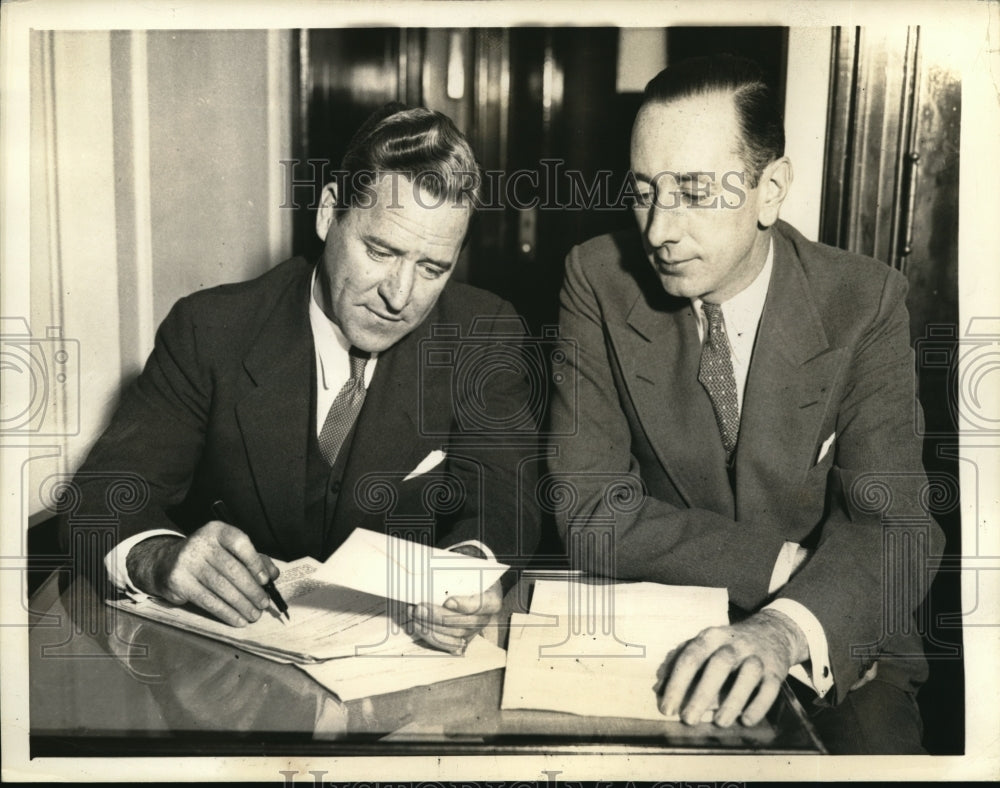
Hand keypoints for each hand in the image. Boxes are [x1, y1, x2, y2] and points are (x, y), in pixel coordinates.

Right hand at [125, 521, 278, 626]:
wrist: (166, 563)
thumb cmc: (208, 557)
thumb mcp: (229, 551)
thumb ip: (254, 559)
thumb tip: (274, 575)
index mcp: (216, 530)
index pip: (239, 542)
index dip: (254, 561)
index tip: (265, 580)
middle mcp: (200, 543)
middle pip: (232, 569)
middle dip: (252, 590)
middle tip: (263, 604)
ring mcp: (187, 562)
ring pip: (221, 587)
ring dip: (241, 604)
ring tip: (254, 614)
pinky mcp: (179, 582)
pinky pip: (208, 601)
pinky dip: (226, 613)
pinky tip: (237, 619)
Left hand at [408, 580, 501, 653]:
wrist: (471, 585)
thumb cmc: (467, 576)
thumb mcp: (466, 569)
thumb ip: (454, 573)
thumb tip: (431, 571)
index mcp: (491, 599)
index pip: (482, 605)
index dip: (465, 605)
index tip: (448, 601)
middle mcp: (485, 619)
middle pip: (464, 624)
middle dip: (439, 617)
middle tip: (420, 608)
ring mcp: (473, 631)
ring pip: (453, 636)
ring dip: (430, 627)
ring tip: (414, 614)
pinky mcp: (461, 640)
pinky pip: (447, 644)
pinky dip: (430, 636)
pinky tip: (418, 625)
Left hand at [659, 609, 807, 726]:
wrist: (772, 631)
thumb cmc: (728, 644)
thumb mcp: (705, 644)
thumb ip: (681, 662)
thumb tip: (659, 688)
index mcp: (711, 636)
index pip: (691, 657)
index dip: (677, 683)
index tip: (667, 708)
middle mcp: (734, 643)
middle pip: (718, 665)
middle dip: (702, 694)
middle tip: (688, 719)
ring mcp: (757, 656)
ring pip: (747, 675)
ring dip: (733, 700)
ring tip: (719, 722)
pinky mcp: (776, 670)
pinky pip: (770, 688)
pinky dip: (759, 705)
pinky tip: (746, 721)